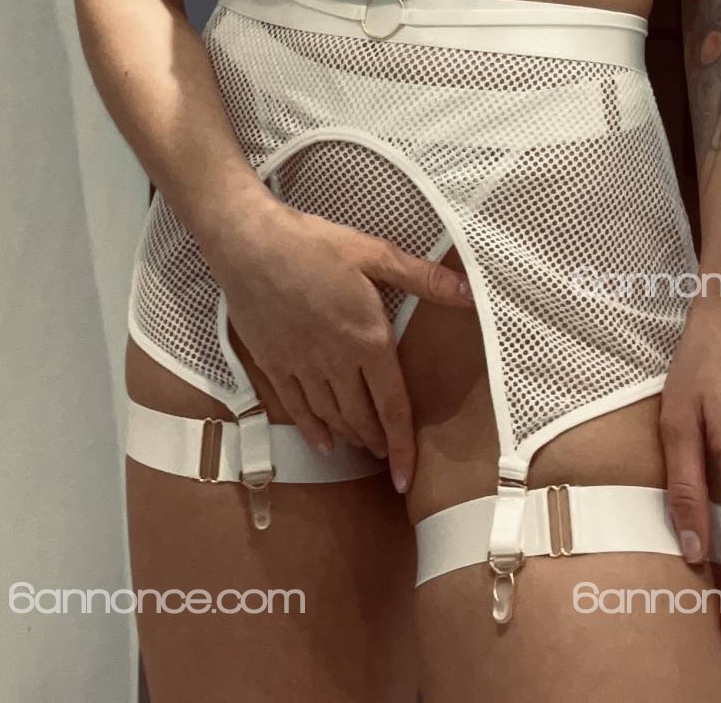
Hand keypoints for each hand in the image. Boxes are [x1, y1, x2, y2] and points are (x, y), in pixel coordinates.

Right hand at [210, 198, 473, 494]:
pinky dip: (313, 430)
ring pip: (332, 416)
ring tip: (363, 447)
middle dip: (378, 442)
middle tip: (388, 456)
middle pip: (362, 417)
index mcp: (367, 339)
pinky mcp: (274, 364)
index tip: (408, 477)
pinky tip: (323, 441)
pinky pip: (297, 408)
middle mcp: (336, 362)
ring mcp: (302, 367)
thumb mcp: (373, 253)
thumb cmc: (313, 244)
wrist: (250, 245)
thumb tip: (470, 291)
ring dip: (350, 436)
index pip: (392, 406)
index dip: (403, 445)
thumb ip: (423, 277)